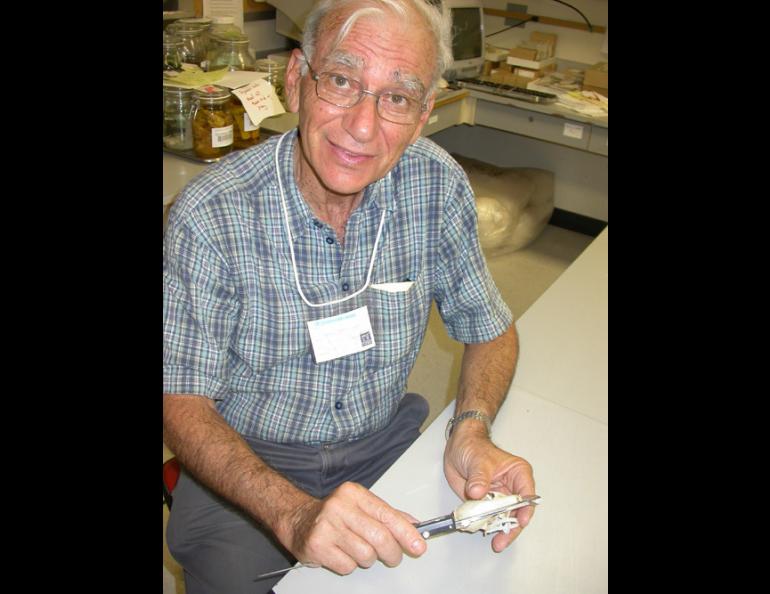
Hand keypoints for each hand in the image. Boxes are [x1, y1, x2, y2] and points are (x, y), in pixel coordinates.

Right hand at [279, 482, 426, 574]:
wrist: (298, 520)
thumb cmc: (335, 514)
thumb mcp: (361, 506)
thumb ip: (387, 514)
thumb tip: (414, 526)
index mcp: (354, 494)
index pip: (386, 514)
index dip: (406, 533)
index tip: (418, 545)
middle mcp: (339, 507)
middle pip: (379, 537)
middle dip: (392, 552)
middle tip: (392, 556)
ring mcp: (326, 527)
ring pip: (366, 555)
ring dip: (368, 559)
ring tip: (358, 550)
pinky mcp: (317, 546)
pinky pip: (348, 566)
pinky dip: (350, 565)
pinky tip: (342, 553)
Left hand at [443, 426, 535, 551]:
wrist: (458, 447)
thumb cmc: (474, 446)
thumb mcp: (478, 460)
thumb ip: (479, 477)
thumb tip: (478, 491)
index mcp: (518, 474)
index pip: (527, 495)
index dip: (525, 509)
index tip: (520, 520)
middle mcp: (512, 488)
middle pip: (517, 513)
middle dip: (511, 527)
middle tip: (503, 539)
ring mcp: (499, 498)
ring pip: (502, 519)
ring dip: (498, 529)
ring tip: (495, 541)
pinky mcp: (485, 504)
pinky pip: (487, 518)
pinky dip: (484, 525)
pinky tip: (480, 530)